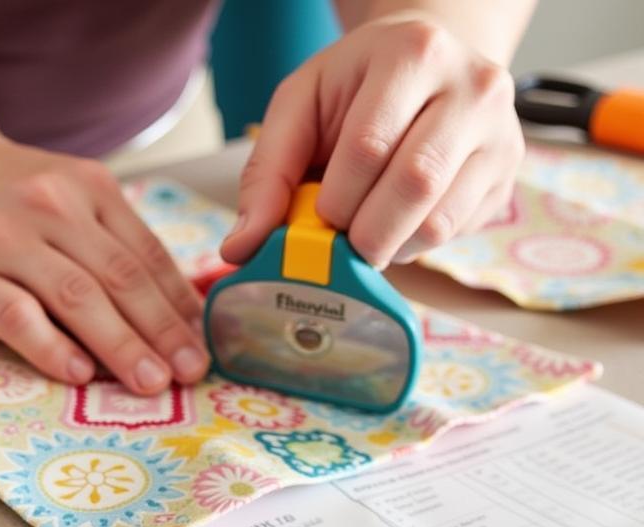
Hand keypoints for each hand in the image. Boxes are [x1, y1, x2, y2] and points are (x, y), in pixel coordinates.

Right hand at [0, 133, 207, 393]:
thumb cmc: (7, 198)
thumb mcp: (70, 197)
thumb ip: (117, 243)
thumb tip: (181, 308)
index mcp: (89, 189)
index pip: (146, 255)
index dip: (178, 306)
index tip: (202, 347)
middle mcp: (50, 207)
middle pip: (119, 277)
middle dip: (161, 330)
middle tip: (189, 373)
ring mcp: (2, 240)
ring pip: (74, 296)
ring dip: (120, 344)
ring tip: (150, 381)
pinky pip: (13, 314)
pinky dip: (50, 346)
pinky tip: (79, 373)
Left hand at [222, 15, 524, 268]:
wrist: (424, 66)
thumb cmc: (355, 88)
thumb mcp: (300, 107)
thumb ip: (267, 175)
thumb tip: (241, 249)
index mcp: (414, 54)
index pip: (367, 149)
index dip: (333, 200)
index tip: (317, 214)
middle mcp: (473, 87)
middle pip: (412, 186)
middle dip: (361, 233)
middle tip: (339, 239)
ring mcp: (501, 134)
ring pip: (439, 221)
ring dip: (388, 246)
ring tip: (366, 229)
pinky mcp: (507, 177)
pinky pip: (456, 234)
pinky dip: (414, 246)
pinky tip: (398, 222)